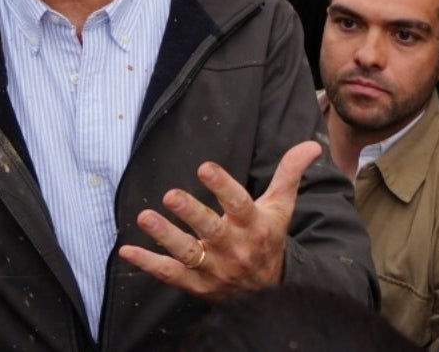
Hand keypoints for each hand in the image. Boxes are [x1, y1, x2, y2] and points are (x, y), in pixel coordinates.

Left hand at [117, 141, 320, 298]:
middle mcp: (234, 249)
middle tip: (170, 195)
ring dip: (165, 236)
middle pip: (211, 230)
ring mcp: (213, 269)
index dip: (222, 186)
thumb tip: (311, 145)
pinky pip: (170, 274)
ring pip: (187, 253)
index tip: (204, 167)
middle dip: (191, 213)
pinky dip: (148, 263)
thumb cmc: (268, 239)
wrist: (268, 293)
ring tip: (145, 217)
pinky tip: (127, 250)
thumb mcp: (280, 207)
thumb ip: (289, 174)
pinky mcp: (196, 284)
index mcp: (254, 226)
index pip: (239, 204)